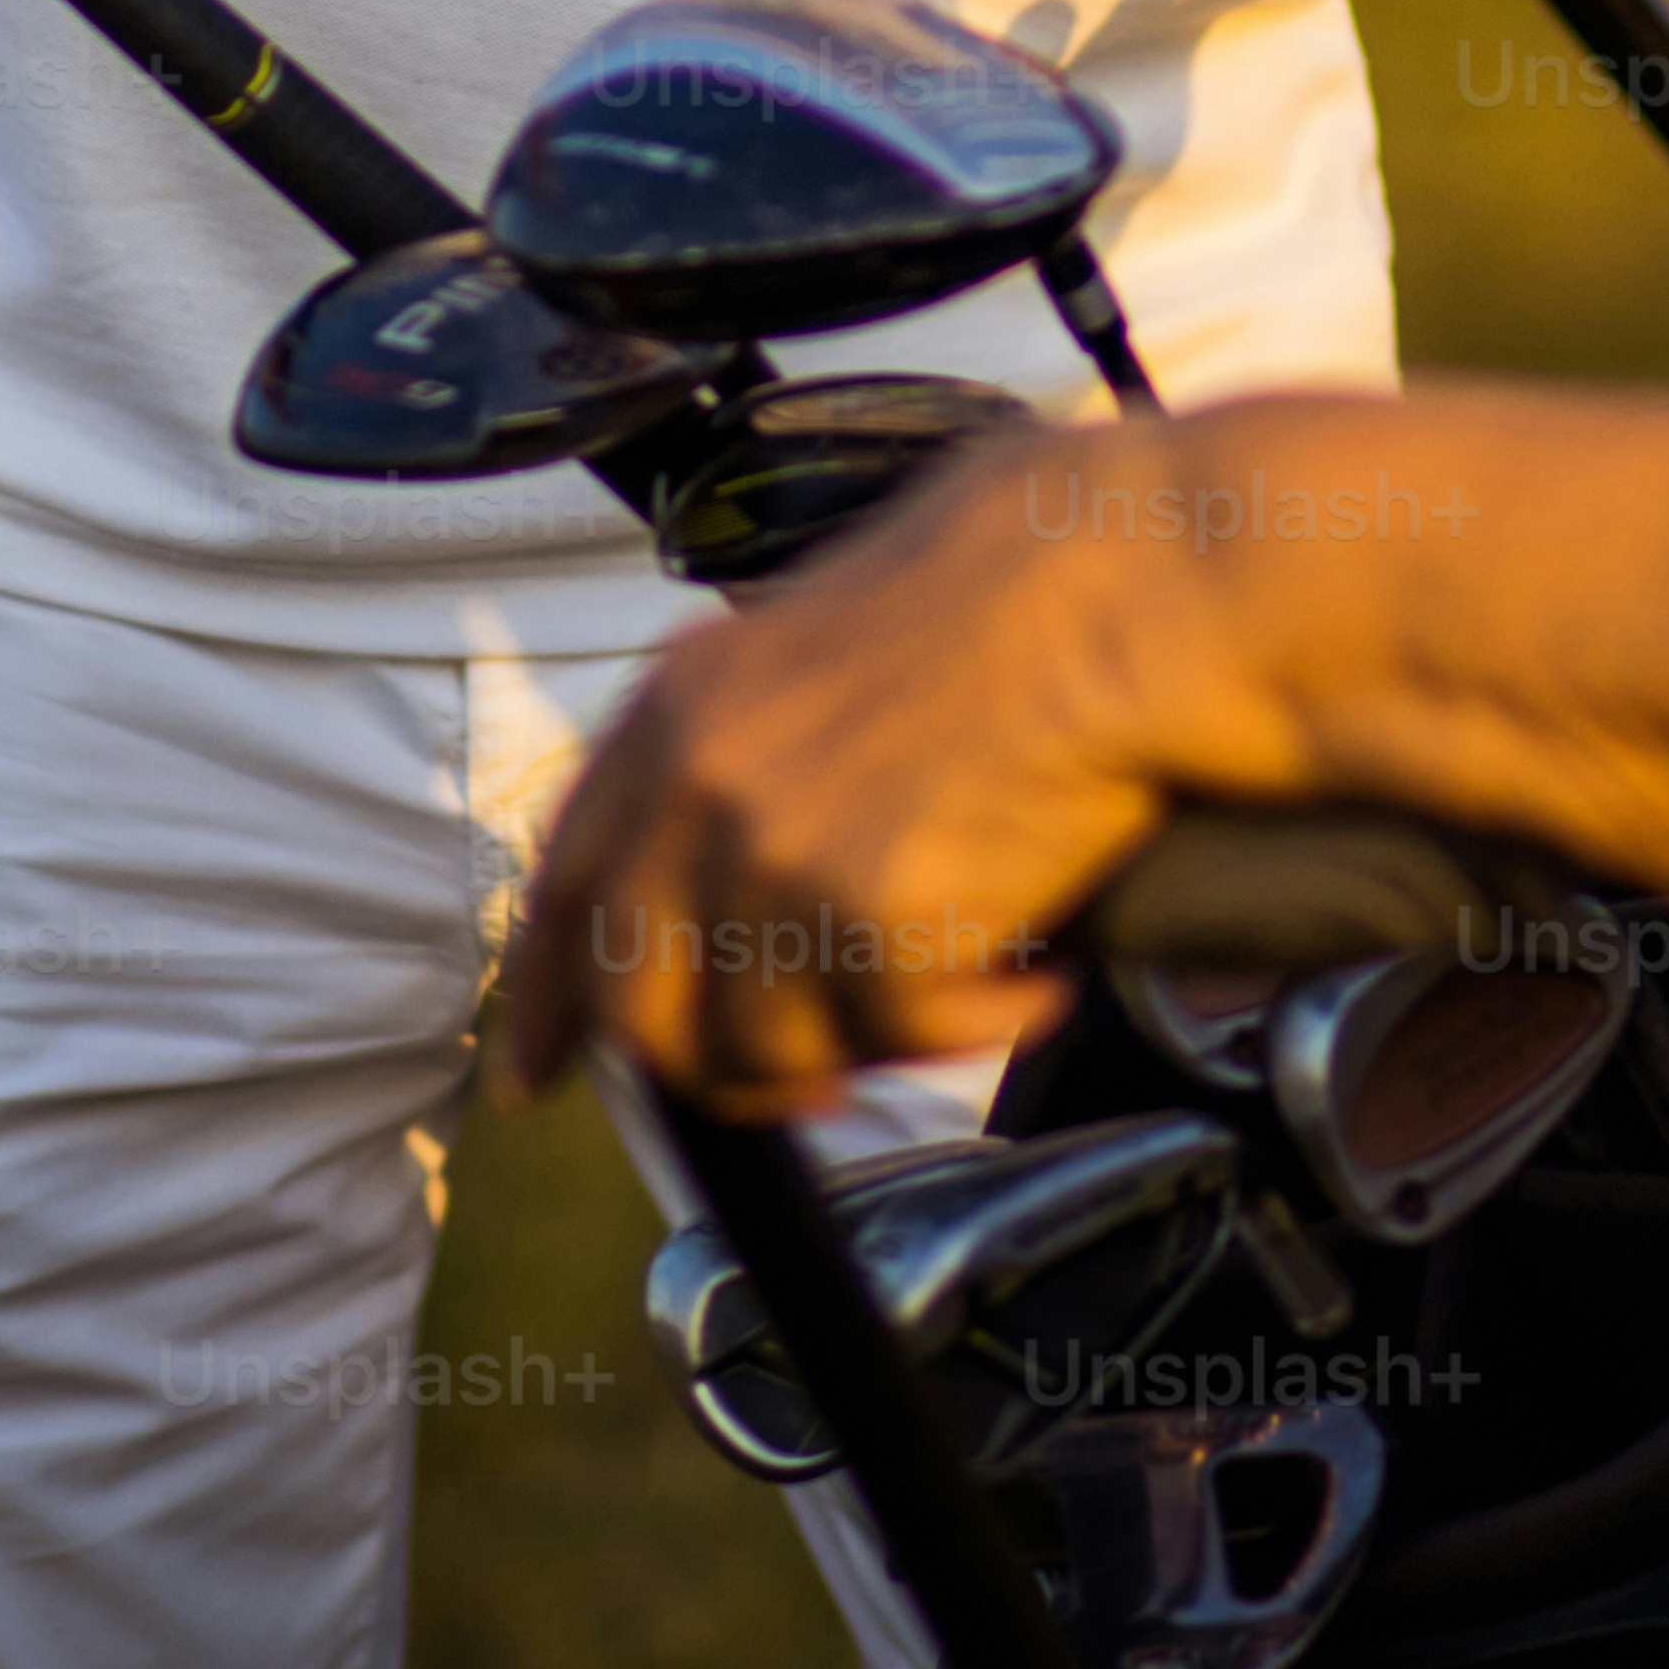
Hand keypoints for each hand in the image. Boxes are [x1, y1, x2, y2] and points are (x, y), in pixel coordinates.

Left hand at [492, 413, 1279, 1118]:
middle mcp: (702, 781)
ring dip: (877, 1044)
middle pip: (645, 1009)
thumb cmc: (1025, 584)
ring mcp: (775, 855)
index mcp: (683, 703)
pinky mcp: (868, 919)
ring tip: (977, 986)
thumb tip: (739, 853)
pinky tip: (1039, 974)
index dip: (550, 996)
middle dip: (725, 1075)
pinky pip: (903, 1040)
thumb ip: (755, 735)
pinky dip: (982, 1025)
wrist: (1125, 584)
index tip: (543, 1070)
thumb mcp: (829, 632)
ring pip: (771, 1048)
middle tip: (816, 1084)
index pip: (568, 884)